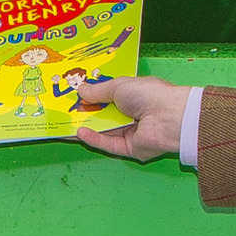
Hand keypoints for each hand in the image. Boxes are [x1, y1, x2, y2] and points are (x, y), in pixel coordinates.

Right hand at [73, 75, 187, 161]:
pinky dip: (95, 139)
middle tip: (66, 112)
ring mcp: (132, 133)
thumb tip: (81, 90)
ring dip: (87, 127)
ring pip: (105, 132)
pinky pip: (109, 145)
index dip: (93, 97)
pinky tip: (80, 133)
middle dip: (87, 114)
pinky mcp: (130, 149)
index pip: (110, 98)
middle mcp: (133, 115)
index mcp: (134, 96)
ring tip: (66, 123)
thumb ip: (99, 90)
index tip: (74, 97)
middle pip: (105, 117)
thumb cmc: (148, 95)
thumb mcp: (119, 86)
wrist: (169, 117)